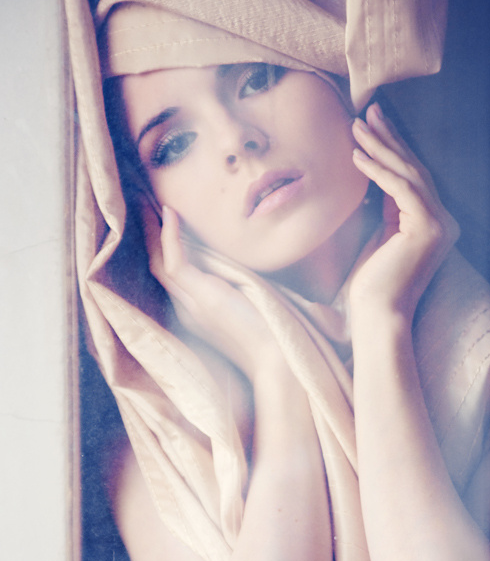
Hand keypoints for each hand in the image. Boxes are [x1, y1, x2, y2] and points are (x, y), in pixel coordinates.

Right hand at [143, 202, 282, 380]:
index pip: (170, 274)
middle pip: (156, 266)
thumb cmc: (271, 334)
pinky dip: (170, 236)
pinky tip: (170, 213)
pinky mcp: (202, 299)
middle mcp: (186, 309)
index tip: (161, 218)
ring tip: (144, 201)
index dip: (162, 246)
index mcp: (196, 312)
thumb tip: (235, 262)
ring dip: (151, 230)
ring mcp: (191, 305)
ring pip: (159, 263)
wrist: (278, 359)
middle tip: (140, 203)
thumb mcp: (249, 304)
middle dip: (148, 235)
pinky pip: (175, 263)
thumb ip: (236, 287)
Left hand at [349, 103, 458, 322]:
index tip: (372, 126)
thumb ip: (385, 206)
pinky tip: (357, 156)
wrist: (378, 314)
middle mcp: (444, 220)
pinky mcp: (428, 227)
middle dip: (390, 139)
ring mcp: (440, 224)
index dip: (393, 149)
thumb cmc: (371, 283)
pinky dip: (378, 171)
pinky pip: (401, 189)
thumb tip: (375, 173)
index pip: (412, 178)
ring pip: (409, 174)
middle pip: (414, 169)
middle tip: (369, 112)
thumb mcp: (379, 234)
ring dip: (381, 148)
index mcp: (433, 223)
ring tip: (357, 126)